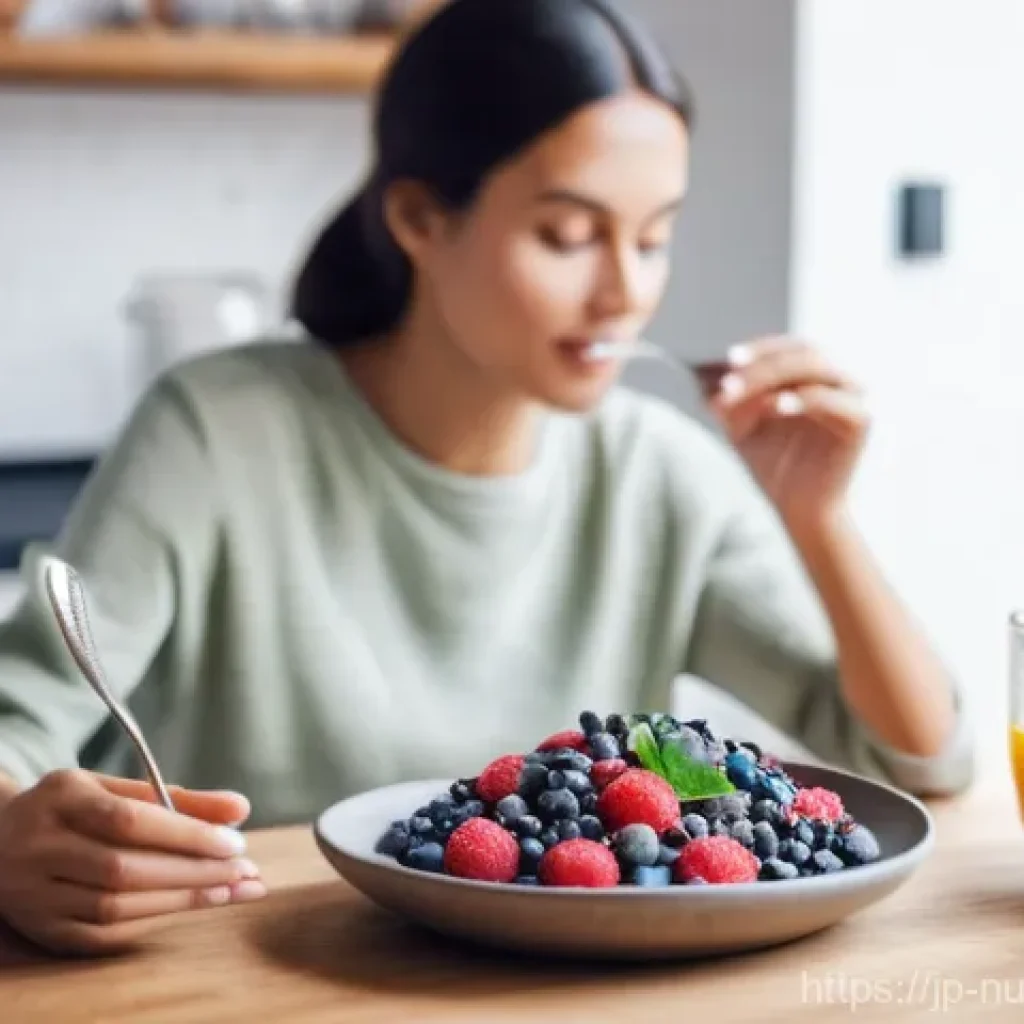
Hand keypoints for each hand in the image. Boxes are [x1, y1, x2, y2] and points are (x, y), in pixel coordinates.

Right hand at [0, 771, 263, 955]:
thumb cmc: (73, 808)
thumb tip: (240, 808)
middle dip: (194, 872)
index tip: (235, 842)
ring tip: (232, 889)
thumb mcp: (114, 788)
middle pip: (123, 868)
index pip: (128, 820)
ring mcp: (34, 893)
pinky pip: (103, 934)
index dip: (186, 834)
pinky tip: (192, 906)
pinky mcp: (41, 928)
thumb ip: (178, 797)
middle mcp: (41, 846)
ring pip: (114, 907)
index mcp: (61, 798)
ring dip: (182, 900)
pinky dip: (153, 920)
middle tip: (246, 872)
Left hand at [707, 336, 868, 530]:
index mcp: (812, 376)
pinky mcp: (860, 421)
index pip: (789, 346)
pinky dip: (803, 398)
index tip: (728, 358)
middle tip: (729, 378)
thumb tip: (706, 383)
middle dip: (762, 362)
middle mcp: (837, 380)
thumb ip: (728, 402)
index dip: (760, 348)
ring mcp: (852, 398)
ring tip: (740, 392)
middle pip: (804, 352)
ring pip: (818, 368)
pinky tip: (777, 406)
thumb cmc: (773, 463)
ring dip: (774, 376)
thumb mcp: (741, 428)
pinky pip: (833, 400)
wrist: (798, 507)